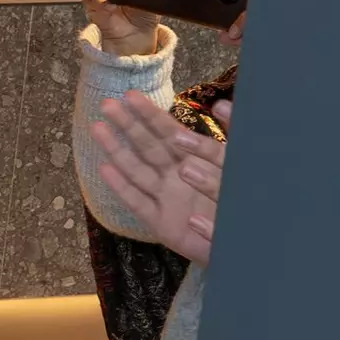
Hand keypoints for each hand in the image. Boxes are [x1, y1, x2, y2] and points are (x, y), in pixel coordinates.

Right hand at [87, 93, 227, 260]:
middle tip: (106, 105)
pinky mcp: (161, 224)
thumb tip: (220, 104)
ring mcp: (166, 199)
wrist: (243, 243)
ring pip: (137, 170)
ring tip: (97, 128)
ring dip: (117, 149)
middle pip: (147, 146)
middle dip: (127, 125)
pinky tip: (105, 169)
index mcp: (194, 159)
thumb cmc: (240, 203)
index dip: (149, 114)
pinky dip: (122, 187)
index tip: (130, 96)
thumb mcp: (240, 164)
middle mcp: (175, 176)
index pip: (168, 132)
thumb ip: (234, 134)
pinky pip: (139, 204)